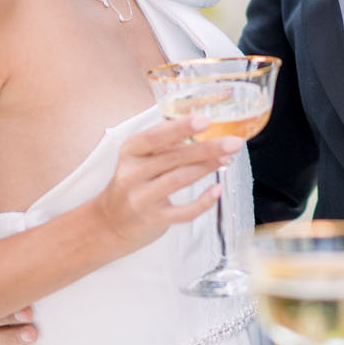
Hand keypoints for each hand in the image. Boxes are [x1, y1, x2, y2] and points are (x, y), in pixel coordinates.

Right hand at [93, 116, 240, 250]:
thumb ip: (166, 146)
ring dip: (206, 168)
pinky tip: (217, 190)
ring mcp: (141, 198)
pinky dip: (202, 202)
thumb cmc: (133, 183)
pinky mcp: (152, 219)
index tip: (206, 121)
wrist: (109, 223)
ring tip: (228, 159)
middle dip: (207, 149)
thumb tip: (208, 136)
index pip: (156, 136)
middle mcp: (132, 173)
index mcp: (130, 151)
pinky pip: (182, 212)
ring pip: (178, 180)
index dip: (181, 128)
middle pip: (173, 157)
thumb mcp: (139, 159)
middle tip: (234, 143)